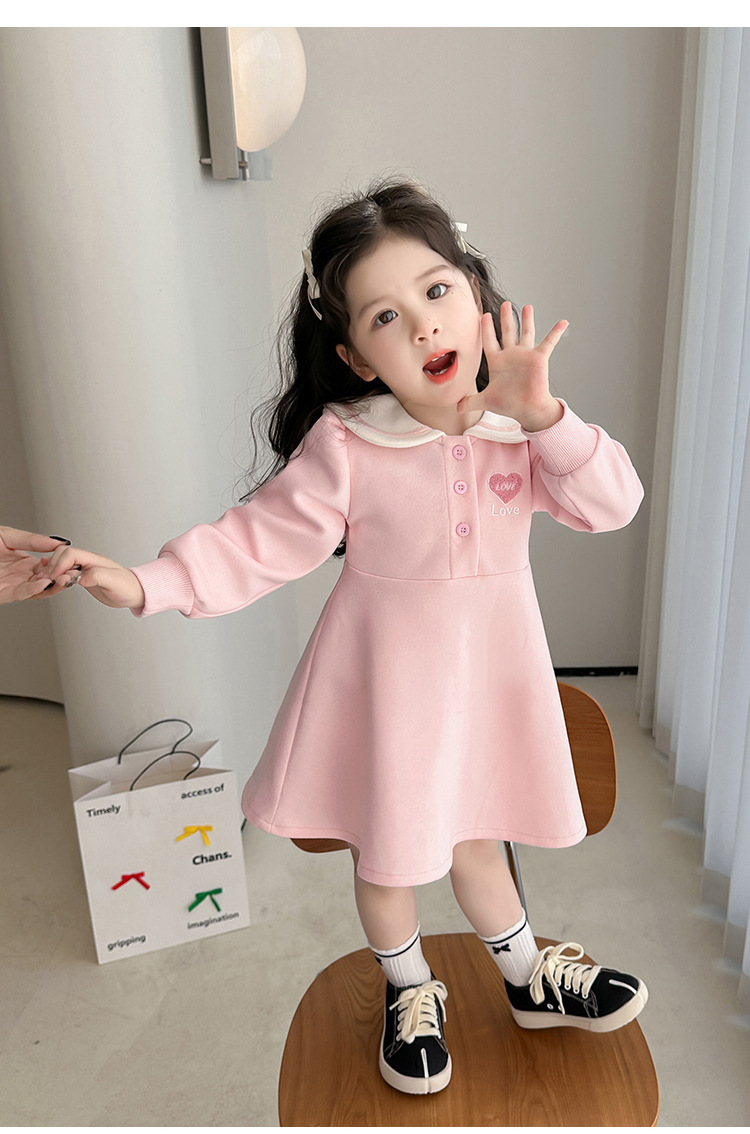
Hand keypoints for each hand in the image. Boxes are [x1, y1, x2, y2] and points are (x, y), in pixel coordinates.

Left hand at [0, 527, 78, 602]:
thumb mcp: (9, 536)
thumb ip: (33, 540)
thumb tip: (56, 542)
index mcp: (24, 562)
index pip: (50, 567)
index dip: (62, 565)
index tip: (73, 561)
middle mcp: (22, 575)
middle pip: (49, 581)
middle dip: (63, 578)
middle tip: (74, 572)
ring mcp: (14, 585)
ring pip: (40, 590)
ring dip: (53, 586)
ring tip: (64, 578)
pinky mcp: (5, 594)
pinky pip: (23, 594)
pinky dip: (36, 590)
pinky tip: (45, 583)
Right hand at [35, 544, 145, 609]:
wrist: (134, 593)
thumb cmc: (127, 587)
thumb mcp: (114, 582)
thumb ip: (98, 576)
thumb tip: (80, 578)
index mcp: (94, 560)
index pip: (70, 554)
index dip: (60, 564)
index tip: (55, 577)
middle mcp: (88, 562)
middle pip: (63, 555)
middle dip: (53, 566)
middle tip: (48, 580)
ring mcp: (85, 569)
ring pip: (62, 563)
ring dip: (53, 570)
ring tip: (49, 581)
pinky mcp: (84, 577)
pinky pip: (66, 572)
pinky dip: (58, 576)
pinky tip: (55, 581)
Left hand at [457, 303, 567, 430]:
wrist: (527, 410)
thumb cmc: (508, 405)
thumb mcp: (485, 401)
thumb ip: (470, 401)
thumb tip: (456, 407)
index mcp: (497, 361)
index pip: (489, 341)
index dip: (486, 328)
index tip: (483, 315)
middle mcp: (511, 355)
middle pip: (507, 332)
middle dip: (505, 318)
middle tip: (504, 304)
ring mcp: (525, 355)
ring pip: (525, 333)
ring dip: (526, 320)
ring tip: (527, 306)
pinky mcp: (539, 358)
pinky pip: (549, 342)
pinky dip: (556, 332)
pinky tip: (563, 322)